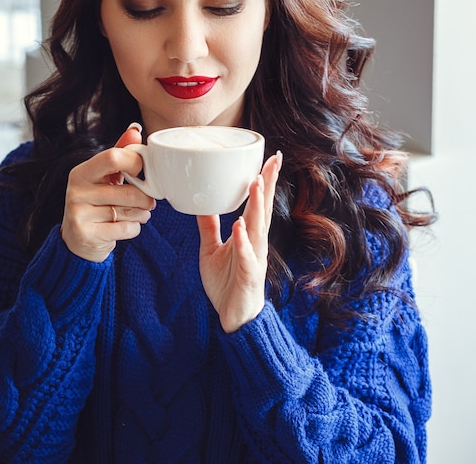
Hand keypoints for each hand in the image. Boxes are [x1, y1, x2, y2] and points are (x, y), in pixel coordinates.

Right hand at [61, 124, 155, 261]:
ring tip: (139, 213)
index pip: (113, 157)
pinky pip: (126, 228)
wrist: (78, 240)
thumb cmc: (97, 203)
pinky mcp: (86, 234)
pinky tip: (127, 226)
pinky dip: (134, 228)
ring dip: (142, 213)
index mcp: (81, 172)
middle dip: (145, 197)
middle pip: (127, 190)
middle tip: (149, 200)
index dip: (136, 163)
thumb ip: (119, 153)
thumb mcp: (104, 177)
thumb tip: (134, 130)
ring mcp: (78, 214)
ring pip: (129, 211)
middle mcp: (76, 191)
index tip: (143, 172)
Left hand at [197, 152, 281, 332]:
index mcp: (248, 234)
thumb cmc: (227, 283)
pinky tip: (240, 226)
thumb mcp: (212, 249)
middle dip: (268, 183)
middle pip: (264, 208)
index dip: (263, 180)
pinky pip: (246, 256)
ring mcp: (254, 257)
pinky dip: (243, 240)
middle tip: (273, 159)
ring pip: (257, 227)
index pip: (257, 202)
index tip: (269, 158)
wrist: (234, 317)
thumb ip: (210, 226)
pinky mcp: (248, 275)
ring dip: (257, 205)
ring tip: (255, 182)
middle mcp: (255, 242)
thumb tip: (202, 202)